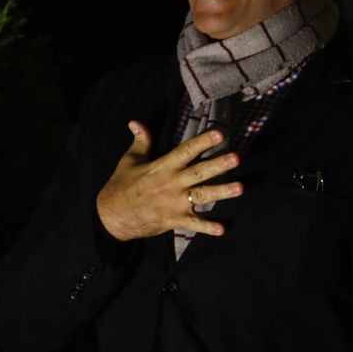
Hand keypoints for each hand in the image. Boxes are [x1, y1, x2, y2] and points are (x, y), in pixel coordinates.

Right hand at [95, 121, 241, 241]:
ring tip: (240, 188)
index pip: (186, 151)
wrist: (112, 216)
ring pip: (202, 196)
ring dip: (222, 192)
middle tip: (236, 158)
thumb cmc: (121, 186)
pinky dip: (207, 227)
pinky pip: (193, 224)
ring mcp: (174, 203)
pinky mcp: (173, 219)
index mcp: (163, 167)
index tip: (220, 133)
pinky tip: (222, 229)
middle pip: (199, 172)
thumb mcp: (129, 161)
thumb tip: (135, 122)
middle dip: (219, 164)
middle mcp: (172, 183)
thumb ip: (140, 141)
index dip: (203, 141)